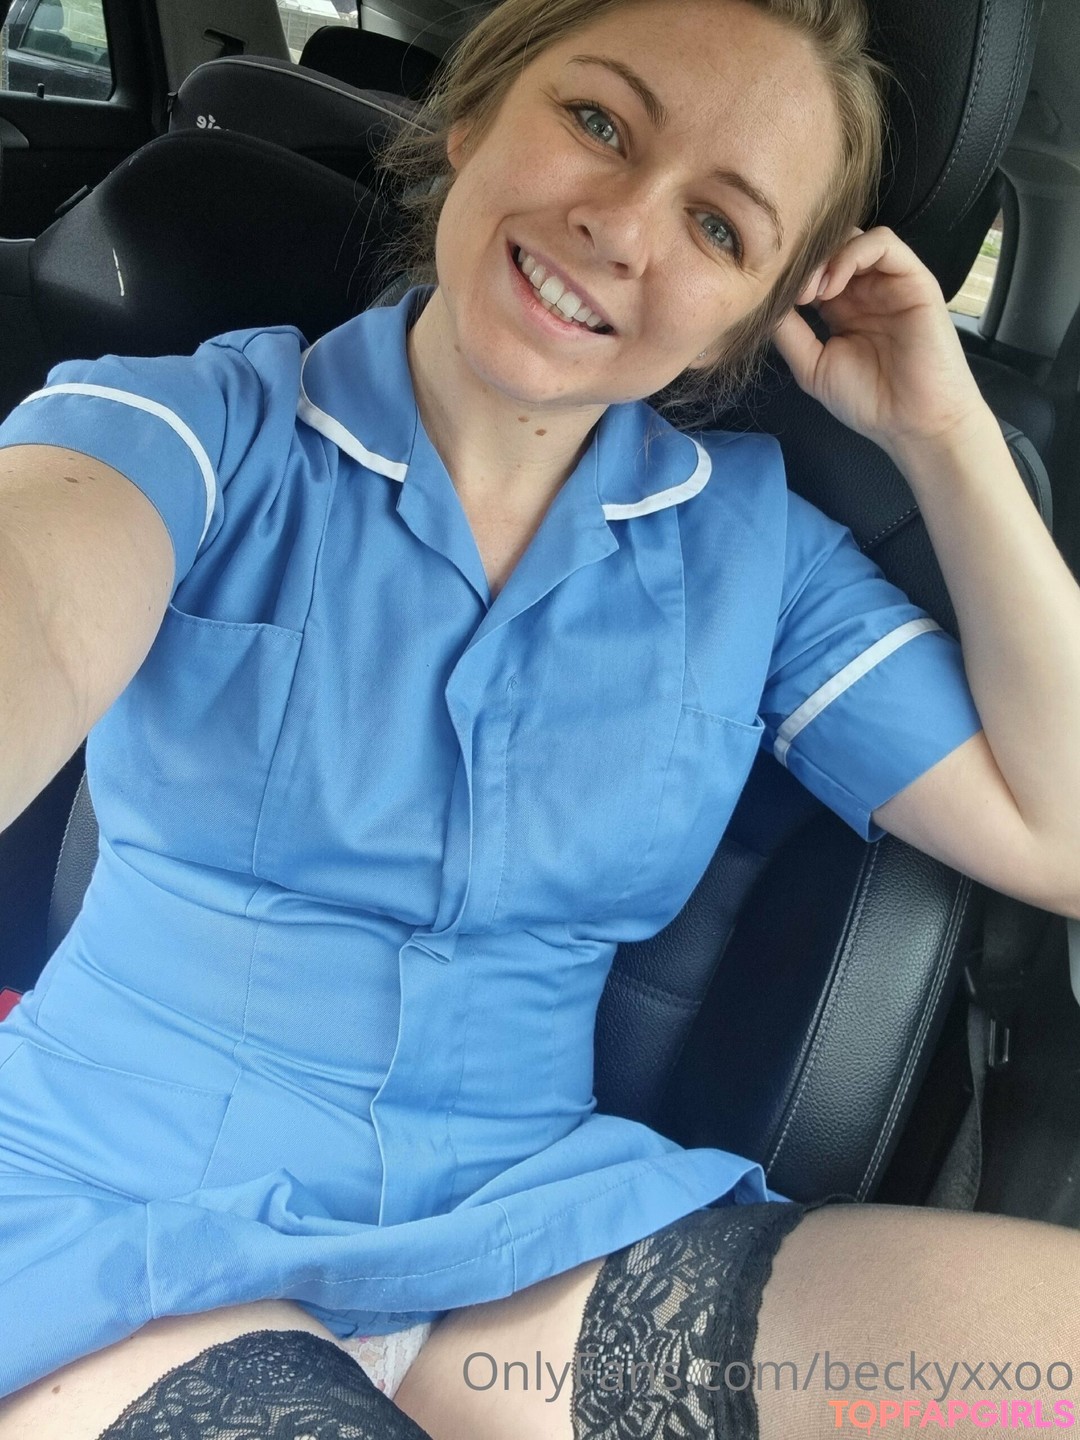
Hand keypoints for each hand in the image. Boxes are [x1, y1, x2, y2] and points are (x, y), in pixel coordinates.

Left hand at [771, 226, 992, 461]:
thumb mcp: (812, 366)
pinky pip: (883, 243)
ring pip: (853, 239)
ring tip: (812, 292)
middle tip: (792, 293)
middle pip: (830, 249)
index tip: (774, 299)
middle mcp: (864, 291)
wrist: (914, 422)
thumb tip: (765, 302)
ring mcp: (888, 283)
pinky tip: (832, 285)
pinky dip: (852, 254)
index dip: (790, 277)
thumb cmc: (868, 400)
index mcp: (841, 309)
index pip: (811, 271)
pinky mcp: (913, 278)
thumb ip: (789, 333)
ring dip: (826, 257)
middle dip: (805, 263)